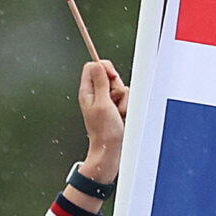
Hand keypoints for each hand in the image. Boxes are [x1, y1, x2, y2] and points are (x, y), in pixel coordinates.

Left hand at [75, 60, 126, 182]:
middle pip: (110, 76)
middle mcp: (96, 95)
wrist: (111, 151)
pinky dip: (127, 107)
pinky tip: (122, 117)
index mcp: (87, 92)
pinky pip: (127, 99)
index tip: (111, 77)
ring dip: (123, 100)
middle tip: (113, 101)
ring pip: (121, 88)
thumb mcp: (102, 104)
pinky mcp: (117, 108)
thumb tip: (96, 64)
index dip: (104, 67)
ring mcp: (107, 102)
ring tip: (117, 113)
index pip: (93, 66)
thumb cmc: (104, 132)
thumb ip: (100, 82)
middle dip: (117, 86)